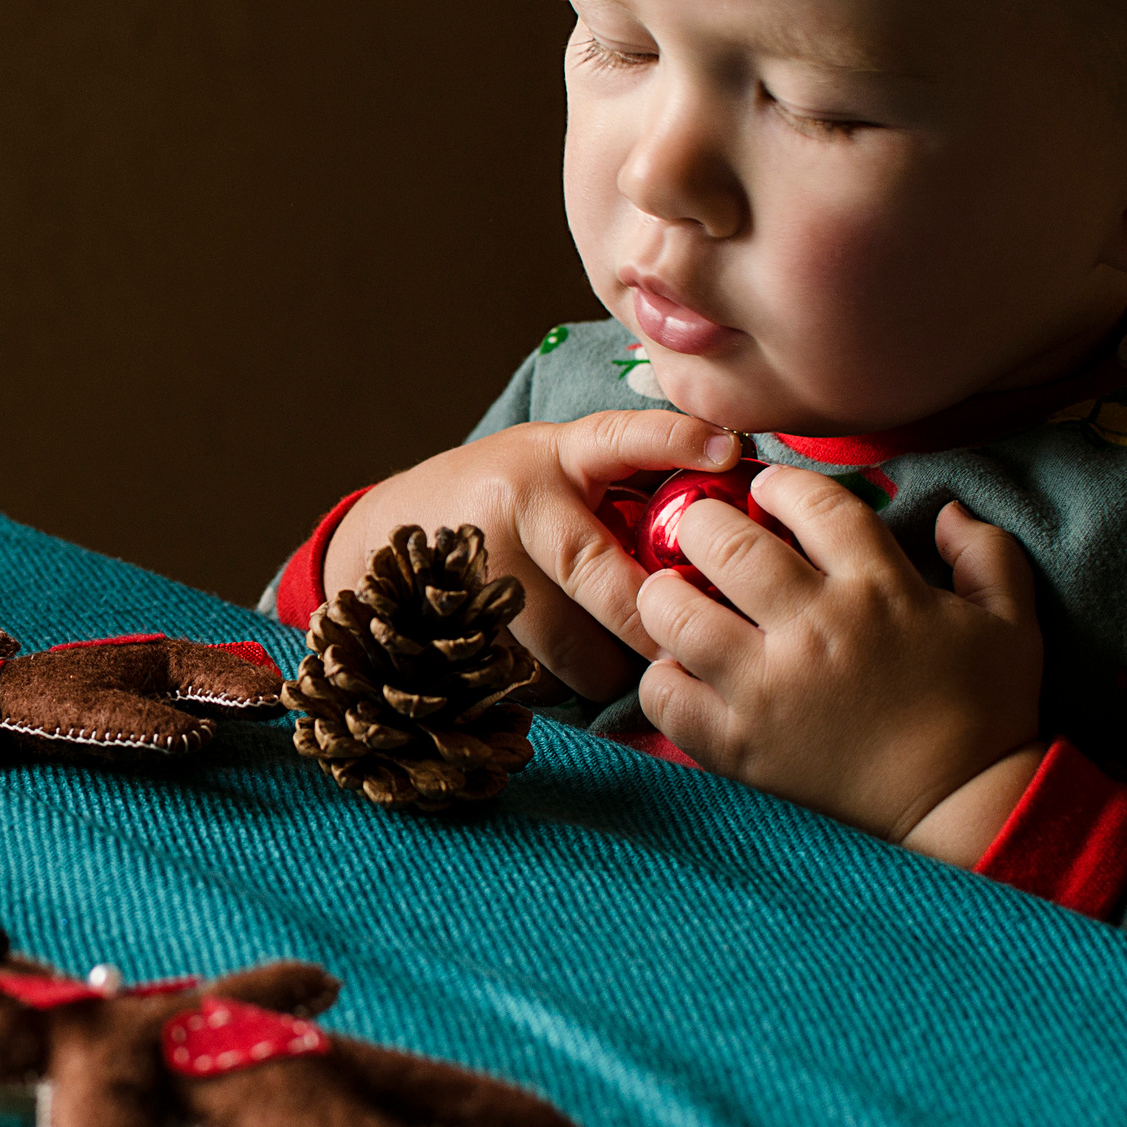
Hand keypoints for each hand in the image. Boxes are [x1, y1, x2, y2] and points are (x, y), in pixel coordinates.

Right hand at [323, 411, 739, 699]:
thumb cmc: (506, 499)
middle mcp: (515, 506)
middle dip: (652, 626)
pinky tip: (553, 666)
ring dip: (606, 668)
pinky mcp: (455, 628)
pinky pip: (536, 681)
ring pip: (574, 648)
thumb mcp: (558, 465)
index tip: (726, 449)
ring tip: (613, 659)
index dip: (674, 441)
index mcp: (552, 458)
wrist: (391, 535)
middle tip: (680, 651)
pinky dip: (558, 686)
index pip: (619, 440)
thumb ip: (629, 478)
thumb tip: (734, 497)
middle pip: (601, 579)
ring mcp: (480, 571)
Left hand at [634, 468, 1043, 846]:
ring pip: (673, 613)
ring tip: (674, 594)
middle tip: (702, 532)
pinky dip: (660, 675)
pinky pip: (664, 695)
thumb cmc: (987, 709)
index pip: (811, 503)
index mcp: (880, 588)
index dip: (778, 484)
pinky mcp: (739, 745)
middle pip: (723, 543)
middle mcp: (816, 629)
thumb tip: (946, 510)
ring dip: (663, 594)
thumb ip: (985, 553)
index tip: (764, 491)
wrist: (962, 806)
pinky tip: (679, 667)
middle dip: (702, 522)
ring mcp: (768, 689)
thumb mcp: (1011, 621)